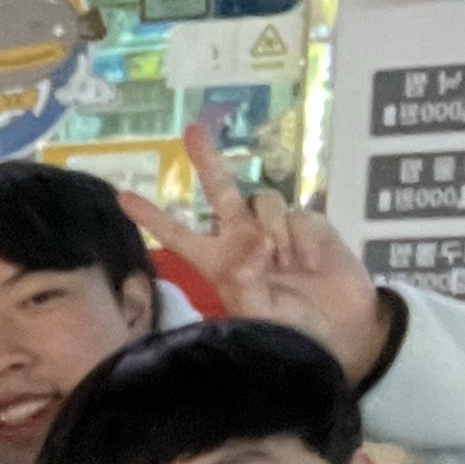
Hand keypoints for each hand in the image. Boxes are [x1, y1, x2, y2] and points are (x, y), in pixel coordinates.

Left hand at [121, 122, 395, 378]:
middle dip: (207, 160)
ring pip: (265, 199)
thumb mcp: (260, 317)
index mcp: (219, 262)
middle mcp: (243, 239)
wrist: (341, 333)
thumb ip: (247, 284)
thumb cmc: (291, 333)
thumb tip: (253, 246)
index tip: (122, 197)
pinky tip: (312, 262)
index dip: (152, 217)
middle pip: (220, 190)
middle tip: (191, 130)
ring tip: (289, 265)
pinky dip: (305, 238)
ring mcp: (277, 229)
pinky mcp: (310, 225)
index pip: (178, 236)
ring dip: (275, 229)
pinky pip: (300, 214)